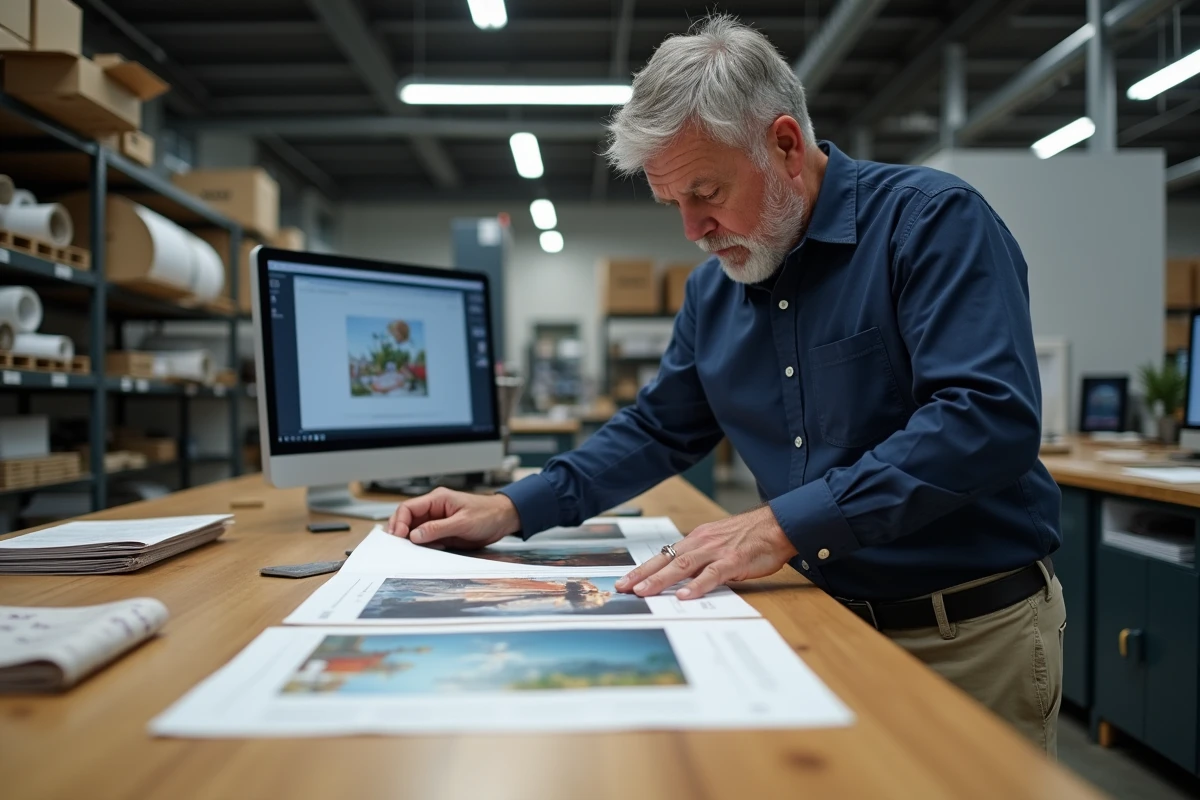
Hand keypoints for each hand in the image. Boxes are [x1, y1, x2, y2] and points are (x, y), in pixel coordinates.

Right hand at [386, 488, 520, 549]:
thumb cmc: (487, 514)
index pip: (409, 508)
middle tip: (398, 546)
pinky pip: (426, 538)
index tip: (399, 536)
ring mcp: (438, 521)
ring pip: (415, 530)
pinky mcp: (443, 532)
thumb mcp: (463, 522)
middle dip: (400, 532)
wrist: (504, 519)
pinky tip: (422, 552)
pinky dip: (422, 546)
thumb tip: (415, 535)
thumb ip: (438, 528)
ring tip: (408, 551)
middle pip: (408, 519)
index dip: (400, 522)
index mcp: (437, 499)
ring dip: (410, 541)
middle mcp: (434, 509)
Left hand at [615, 506, 797, 599]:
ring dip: (660, 580)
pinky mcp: (733, 560)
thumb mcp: (719, 545)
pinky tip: (684, 596)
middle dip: (642, 575)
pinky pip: (712, 574)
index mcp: (696, 540)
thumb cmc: (751, 536)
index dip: (643, 570)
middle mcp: (701, 543)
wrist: (778, 524)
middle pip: (665, 561)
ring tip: (644, 593)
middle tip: (622, 588)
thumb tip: (685, 580)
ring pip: (682, 566)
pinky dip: (697, 586)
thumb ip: (702, 560)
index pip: (663, 557)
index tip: (625, 582)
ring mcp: (716, 551)